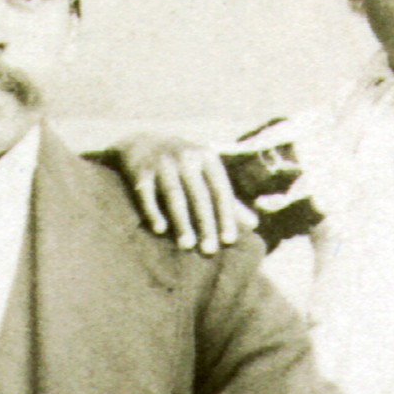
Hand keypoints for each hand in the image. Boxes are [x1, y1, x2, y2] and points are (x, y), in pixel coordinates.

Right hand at [114, 133, 257, 253]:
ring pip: (174, 196)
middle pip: (199, 195)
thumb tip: (253, 225)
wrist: (141, 142)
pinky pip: (147, 195)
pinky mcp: (140, 170)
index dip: (226, 215)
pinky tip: (160, 230)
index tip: (229, 240)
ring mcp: (162, 162)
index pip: (220, 189)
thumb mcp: (205, 174)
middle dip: (206, 223)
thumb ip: (226, 199)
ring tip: (188, 245)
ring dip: (182, 222)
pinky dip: (153, 212)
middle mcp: (186, 156)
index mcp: (207, 157)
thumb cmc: (183, 165)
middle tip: (210, 250)